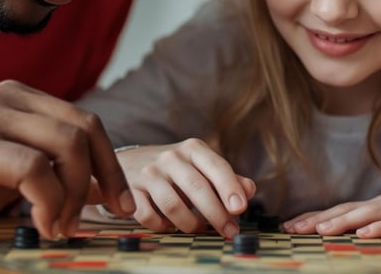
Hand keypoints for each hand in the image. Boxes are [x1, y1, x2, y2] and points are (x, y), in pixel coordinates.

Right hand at [0, 80, 134, 242]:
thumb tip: (100, 183)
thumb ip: (47, 161)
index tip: (122, 202)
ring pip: (67, 145)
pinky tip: (42, 225)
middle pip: (84, 129)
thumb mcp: (7, 166)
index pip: (85, 122)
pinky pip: (35, 170)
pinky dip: (50, 202)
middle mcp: (5, 97)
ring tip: (61, 225)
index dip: (111, 163)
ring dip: (76, 194)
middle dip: (103, 178)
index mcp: (18, 96)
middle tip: (98, 217)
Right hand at [110, 139, 255, 237]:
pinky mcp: (131, 191)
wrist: (130, 162)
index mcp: (193, 148)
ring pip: (173, 206)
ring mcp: (149, 173)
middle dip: (216, 214)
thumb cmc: (176, 168)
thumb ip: (227, 178)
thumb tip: (249, 190)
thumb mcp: (201, 165)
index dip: (229, 188)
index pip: (216, 166)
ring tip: (199, 228)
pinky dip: (164, 226)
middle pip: (197, 187)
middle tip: (230, 231)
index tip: (240, 208)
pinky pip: (150, 217)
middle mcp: (170, 157)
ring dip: (191, 223)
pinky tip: (170, 225)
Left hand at [282, 177, 380, 236]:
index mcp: (378, 206)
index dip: (314, 218)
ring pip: (364, 214)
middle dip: (316, 219)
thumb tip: (358, 236)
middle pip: (344, 210)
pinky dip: (377, 228)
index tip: (290, 226)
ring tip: (319, 230)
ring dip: (340, 222)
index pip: (340, 211)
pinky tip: (363, 234)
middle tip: (291, 228)